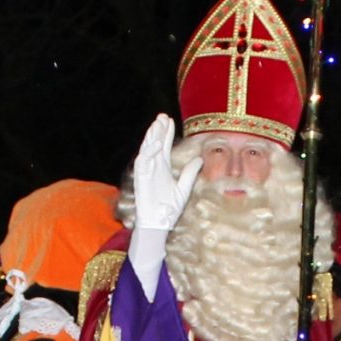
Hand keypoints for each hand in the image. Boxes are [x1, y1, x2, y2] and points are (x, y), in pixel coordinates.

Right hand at [130, 113, 199, 231]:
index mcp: (162, 167)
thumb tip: (199, 159)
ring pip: (147, 150)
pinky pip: (142, 163)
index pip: (164, 145)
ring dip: (151, 137)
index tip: (170, 120)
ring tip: (157, 124)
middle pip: (154, 143)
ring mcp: (146, 172)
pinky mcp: (141, 180)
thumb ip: (190, 173)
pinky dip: (148, 153)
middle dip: (158, 130)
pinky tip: (155, 144)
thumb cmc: (169, 209)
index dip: (166, 133)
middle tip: (162, 116)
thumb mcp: (184, 188)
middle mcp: (153, 167)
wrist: (159, 224)